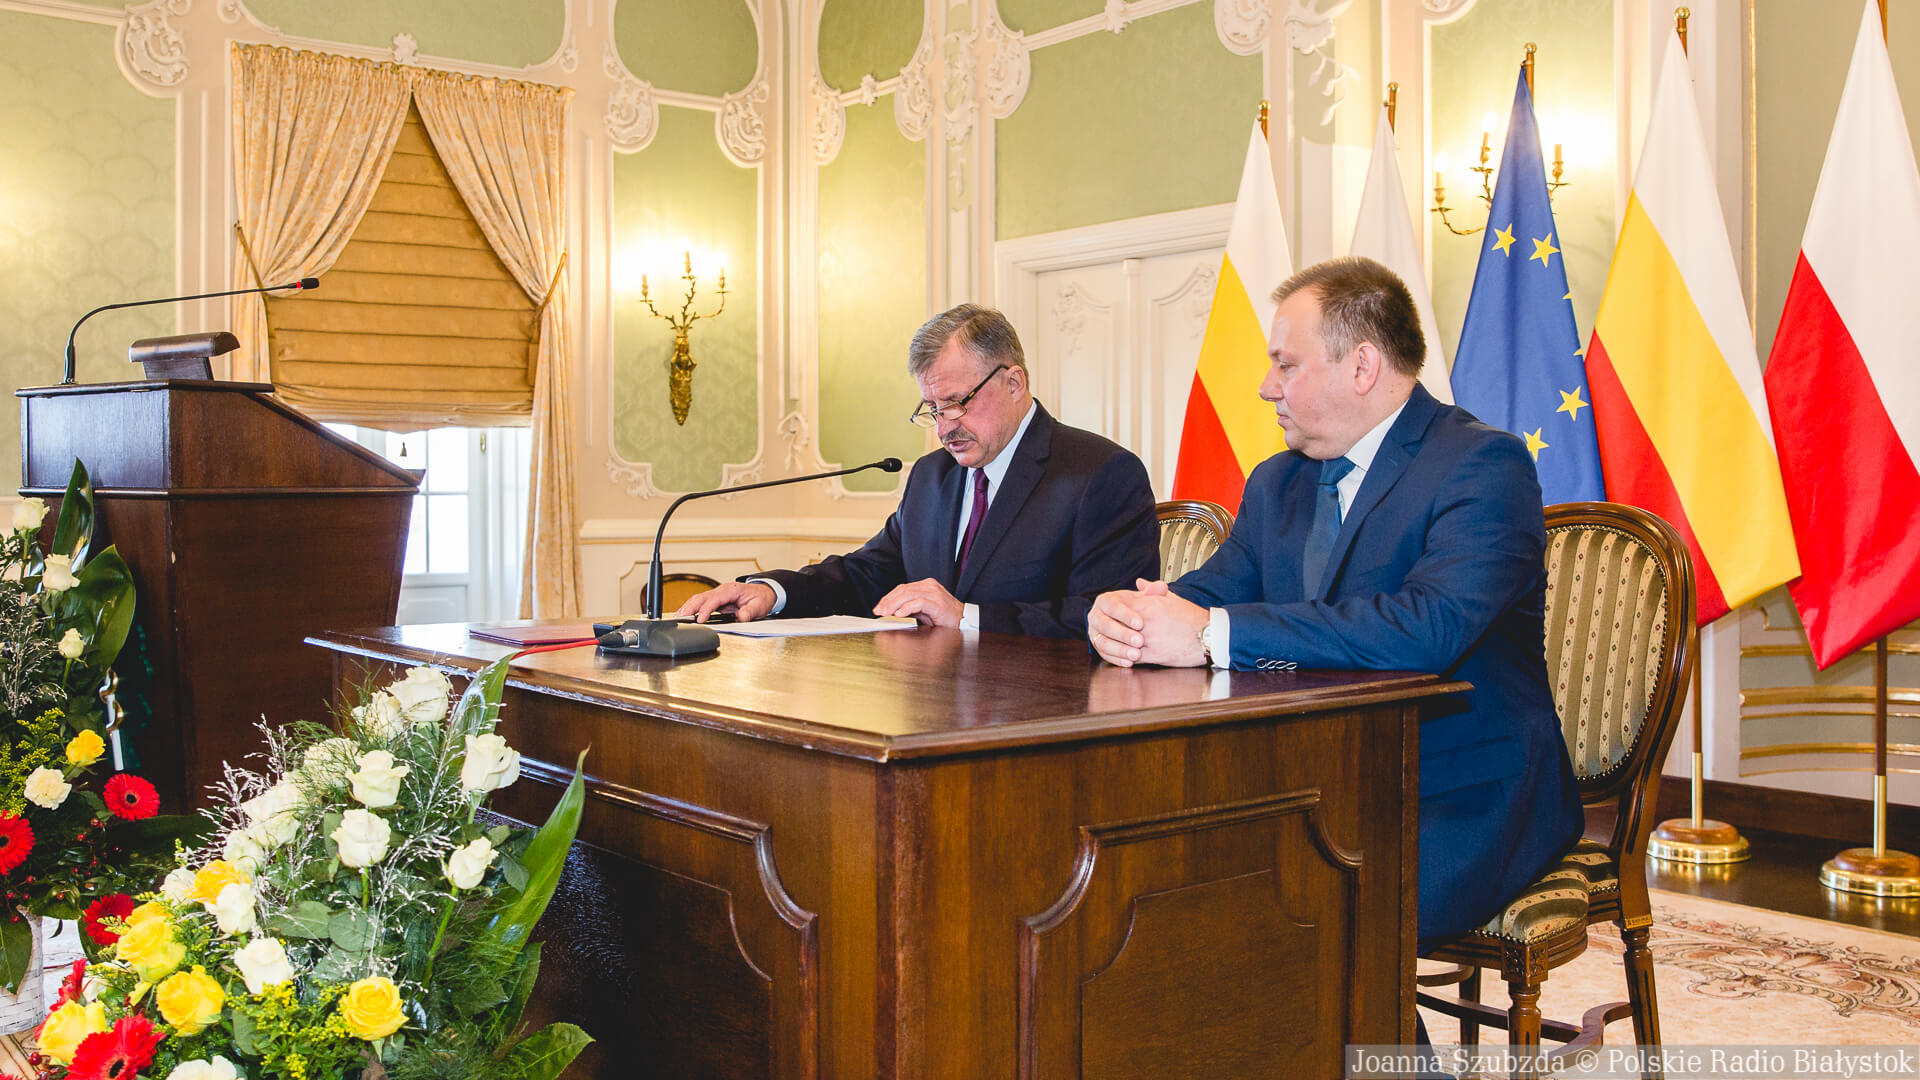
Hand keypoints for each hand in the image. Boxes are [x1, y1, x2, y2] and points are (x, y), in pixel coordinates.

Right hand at [677, 581, 776, 622]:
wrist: (763, 593)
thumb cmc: (760, 598)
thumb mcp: (759, 606)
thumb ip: (750, 612)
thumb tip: (742, 617)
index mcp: (731, 590)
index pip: (714, 600)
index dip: (706, 610)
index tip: (700, 620)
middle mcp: (722, 590)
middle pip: (701, 597)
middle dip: (690, 608)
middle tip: (681, 619)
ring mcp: (717, 594)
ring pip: (698, 599)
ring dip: (687, 608)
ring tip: (678, 618)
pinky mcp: (715, 599)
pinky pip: (700, 602)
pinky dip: (691, 608)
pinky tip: (684, 615)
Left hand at [873, 578, 963, 626]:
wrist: (963, 620)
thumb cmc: (945, 617)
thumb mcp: (924, 611)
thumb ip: (910, 607)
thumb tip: (893, 611)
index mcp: (926, 585)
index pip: (902, 588)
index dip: (889, 597)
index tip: (879, 607)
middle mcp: (929, 586)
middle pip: (903, 590)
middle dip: (888, 601)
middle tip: (879, 611)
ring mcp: (934, 593)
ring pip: (908, 595)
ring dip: (894, 605)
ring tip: (886, 613)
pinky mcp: (937, 602)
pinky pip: (918, 602)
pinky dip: (907, 608)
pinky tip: (899, 614)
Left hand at [1088, 578, 1208, 667]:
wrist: (1209, 635)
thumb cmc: (1191, 617)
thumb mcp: (1171, 598)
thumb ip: (1152, 591)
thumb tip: (1139, 582)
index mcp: (1150, 604)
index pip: (1121, 605)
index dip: (1113, 611)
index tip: (1109, 614)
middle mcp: (1147, 621)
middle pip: (1118, 625)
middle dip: (1110, 628)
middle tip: (1102, 630)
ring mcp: (1150, 638)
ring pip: (1123, 642)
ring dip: (1115, 645)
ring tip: (1110, 645)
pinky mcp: (1155, 655)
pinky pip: (1133, 657)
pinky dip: (1125, 657)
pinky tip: (1123, 656)